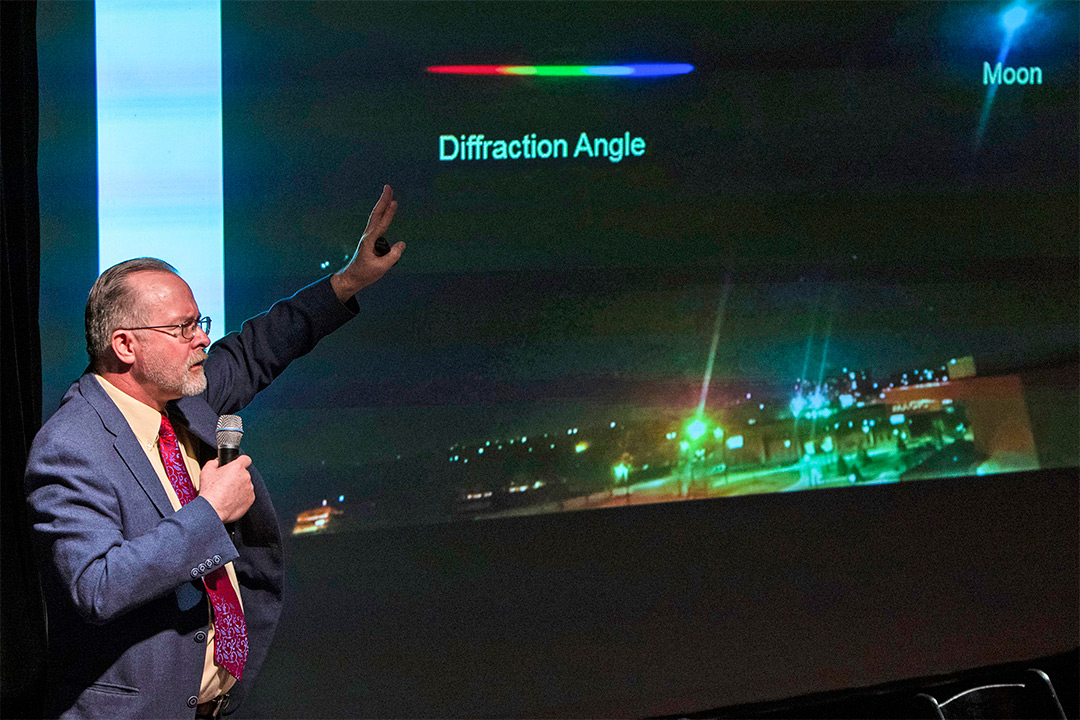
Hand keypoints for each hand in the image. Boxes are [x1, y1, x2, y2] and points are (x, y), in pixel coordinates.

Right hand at [198, 456, 254, 523]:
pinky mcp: (250, 499)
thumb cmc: (210, 492)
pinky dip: (241, 497)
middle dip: (236, 477)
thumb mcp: (206, 471)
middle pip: (244, 474)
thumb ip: (214, 462)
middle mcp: (245, 477)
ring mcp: (249, 489)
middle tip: (226, 483)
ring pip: (246, 485)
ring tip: (227, 493)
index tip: (237, 465)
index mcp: (237, 468)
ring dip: (239, 488)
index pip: (245, 459)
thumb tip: (217, 462)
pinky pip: (247, 496)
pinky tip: (231, 500)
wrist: (213, 510)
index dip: (241, 461)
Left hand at [331, 185, 404, 301]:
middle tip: (388, 187)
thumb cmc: (365, 273)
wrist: (352, 278)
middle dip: (383, 200)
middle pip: (376, 214)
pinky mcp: (370, 240)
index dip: (388, 212)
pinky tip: (386, 210)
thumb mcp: (381, 267)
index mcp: (369, 241)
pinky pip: (378, 224)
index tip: (394, 201)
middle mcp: (368, 236)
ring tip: (389, 196)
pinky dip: (382, 214)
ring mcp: (368, 237)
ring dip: (383, 205)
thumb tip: (402, 244)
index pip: (381, 224)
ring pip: (376, 217)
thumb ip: (393, 256)